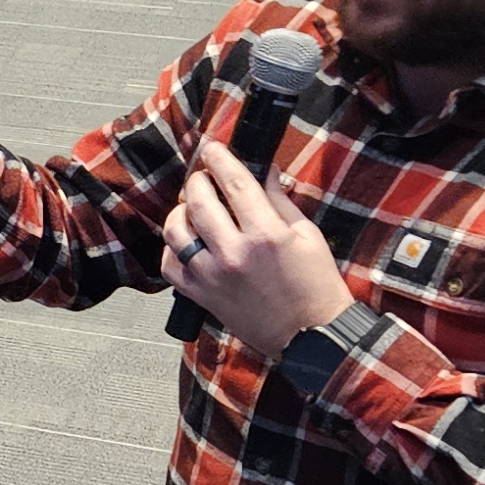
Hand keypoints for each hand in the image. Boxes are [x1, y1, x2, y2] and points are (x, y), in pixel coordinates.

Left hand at [162, 140, 355, 360]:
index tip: (212, 149)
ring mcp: (213, 276)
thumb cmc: (315, 284)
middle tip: (205, 178)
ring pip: (176, 230)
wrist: (311, 335)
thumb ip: (280, 201)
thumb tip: (265, 171)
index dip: (219, 159)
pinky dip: (172, 247)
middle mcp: (234, 253)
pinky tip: (185, 240)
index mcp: (266, 234)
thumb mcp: (307, 236)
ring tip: (193, 208)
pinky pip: (169, 264)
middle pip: (199, 200)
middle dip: (199, 181)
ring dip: (181, 211)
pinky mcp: (201, 295)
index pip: (234, 183)